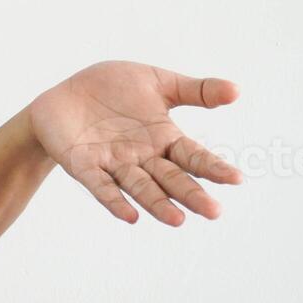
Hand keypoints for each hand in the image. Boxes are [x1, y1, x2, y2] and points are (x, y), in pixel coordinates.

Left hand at [26, 60, 242, 225]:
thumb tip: (237, 90)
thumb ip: (195, 90)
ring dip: (158, 204)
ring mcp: (114, 164)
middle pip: (171, 179)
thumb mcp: (156, 82)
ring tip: (178, 220)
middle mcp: (143, 157)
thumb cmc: (113, 89)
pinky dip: (114, 201)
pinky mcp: (84, 166)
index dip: (213, 167)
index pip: (193, 156)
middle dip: (190, 194)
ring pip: (140, 188)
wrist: (64, 94)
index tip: (237, 178)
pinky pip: (101, 186)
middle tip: (213, 211)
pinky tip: (130, 216)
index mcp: (163, 138)